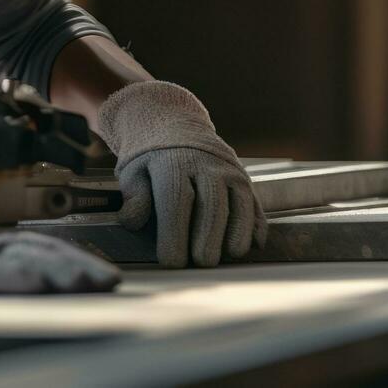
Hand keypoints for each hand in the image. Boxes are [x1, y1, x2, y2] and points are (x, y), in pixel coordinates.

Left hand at [97, 81, 266, 267]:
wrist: (173, 124)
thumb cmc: (150, 158)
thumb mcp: (132, 171)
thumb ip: (134, 198)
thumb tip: (134, 221)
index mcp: (172, 163)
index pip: (175, 203)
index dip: (175, 236)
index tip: (171, 261)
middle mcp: (205, 165)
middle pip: (211, 208)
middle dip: (207, 241)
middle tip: (200, 263)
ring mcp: (228, 170)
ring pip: (239, 207)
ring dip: (234, 237)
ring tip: (224, 257)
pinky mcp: (244, 178)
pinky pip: (254, 205)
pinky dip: (254, 228)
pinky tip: (248, 245)